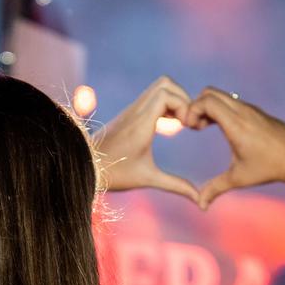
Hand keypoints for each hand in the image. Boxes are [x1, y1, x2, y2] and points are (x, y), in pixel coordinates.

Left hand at [94, 76, 198, 201]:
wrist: (85, 166)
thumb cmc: (114, 174)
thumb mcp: (148, 179)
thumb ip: (176, 185)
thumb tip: (200, 201)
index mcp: (141, 124)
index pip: (166, 94)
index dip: (184, 104)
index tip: (188, 126)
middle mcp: (136, 111)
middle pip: (165, 84)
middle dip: (183, 98)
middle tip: (189, 122)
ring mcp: (131, 110)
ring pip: (158, 87)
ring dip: (175, 100)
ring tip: (182, 123)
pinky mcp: (129, 113)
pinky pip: (152, 97)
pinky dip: (166, 104)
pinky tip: (170, 125)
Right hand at [184, 87, 284, 208]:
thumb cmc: (269, 168)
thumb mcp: (239, 178)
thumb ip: (216, 188)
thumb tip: (200, 205)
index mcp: (235, 123)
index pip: (206, 100)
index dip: (192, 110)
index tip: (191, 128)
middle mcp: (243, 111)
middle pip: (210, 92)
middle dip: (197, 105)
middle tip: (195, 126)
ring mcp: (251, 109)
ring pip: (222, 95)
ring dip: (209, 107)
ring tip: (205, 127)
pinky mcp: (257, 111)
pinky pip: (233, 101)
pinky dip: (222, 109)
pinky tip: (223, 128)